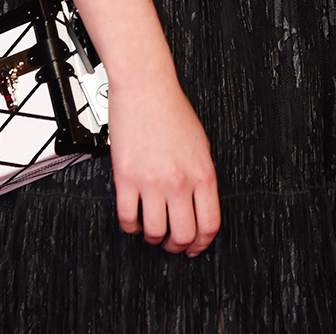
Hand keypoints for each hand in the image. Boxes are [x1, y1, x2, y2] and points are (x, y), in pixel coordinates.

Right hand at [68, 0, 220, 255]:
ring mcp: (152, 181)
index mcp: (203, 172)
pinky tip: (134, 218)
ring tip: (152, 229)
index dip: (202, 243)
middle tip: (172, 243)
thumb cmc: (172, 110)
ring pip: (155, 232)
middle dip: (178, 246)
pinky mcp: (126, 178)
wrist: (146, 87)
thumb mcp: (201, 144)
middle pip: (183, 235)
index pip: (209, 224)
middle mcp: (179, 181)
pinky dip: (131, 226)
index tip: (195, 247)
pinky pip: (128, 218)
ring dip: (154, 237)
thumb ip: (201, 176)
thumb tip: (200, 205)